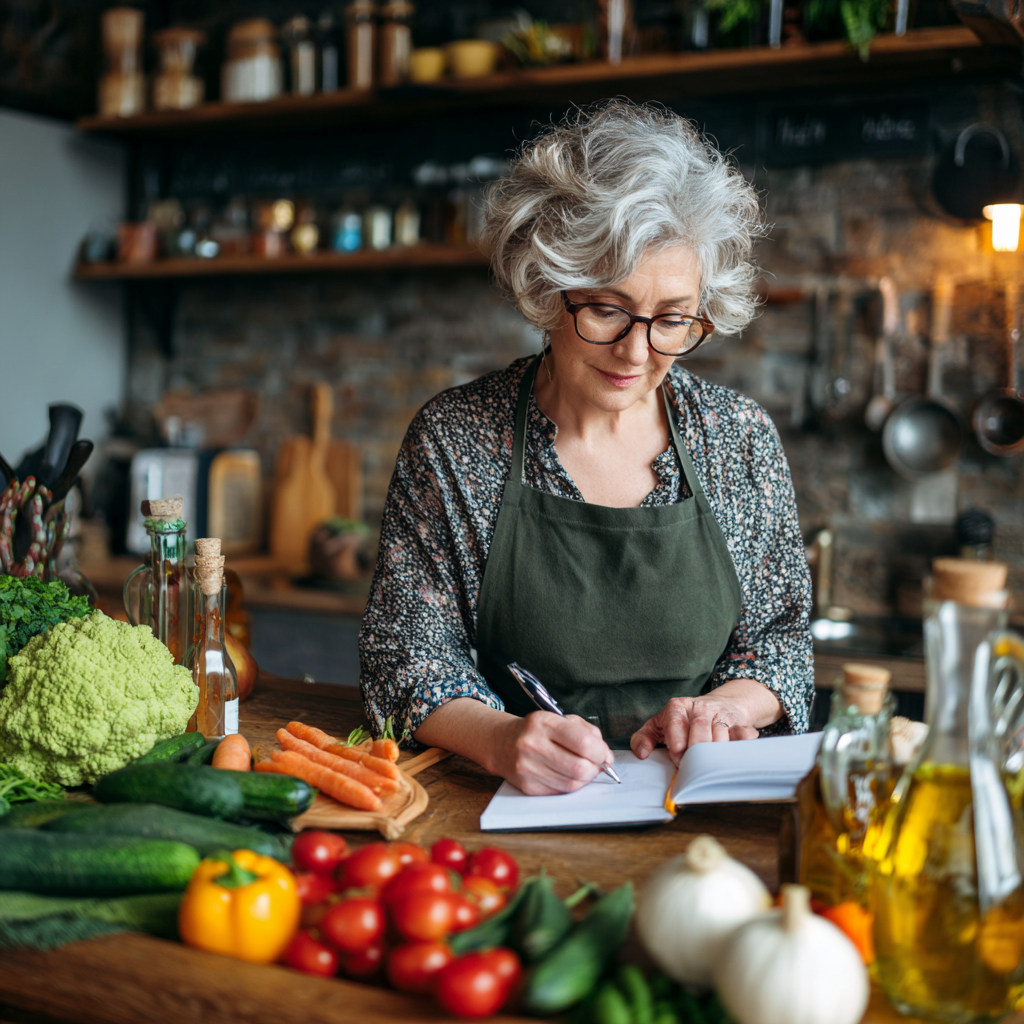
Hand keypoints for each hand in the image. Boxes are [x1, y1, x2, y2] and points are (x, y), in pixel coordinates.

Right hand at [492, 711, 613, 795]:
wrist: (502, 743)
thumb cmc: (537, 730)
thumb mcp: (560, 719)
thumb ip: (587, 733)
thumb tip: (606, 757)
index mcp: (544, 723)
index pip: (583, 743)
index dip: (601, 752)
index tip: (603, 754)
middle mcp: (532, 744)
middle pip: (580, 767)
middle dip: (595, 769)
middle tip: (596, 764)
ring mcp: (527, 767)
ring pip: (572, 784)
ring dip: (584, 779)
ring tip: (582, 769)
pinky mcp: (527, 786)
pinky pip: (560, 791)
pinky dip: (571, 785)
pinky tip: (568, 775)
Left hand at [630, 679, 781, 765]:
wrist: (716, 706)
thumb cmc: (682, 721)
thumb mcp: (658, 725)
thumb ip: (643, 738)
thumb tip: (641, 753)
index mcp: (677, 707)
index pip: (675, 721)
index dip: (676, 740)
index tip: (677, 756)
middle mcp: (700, 708)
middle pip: (700, 726)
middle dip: (696, 748)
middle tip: (693, 765)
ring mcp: (721, 714)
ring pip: (721, 733)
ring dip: (716, 752)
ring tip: (711, 766)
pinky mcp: (739, 723)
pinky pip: (743, 734)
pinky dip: (742, 744)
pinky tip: (737, 755)